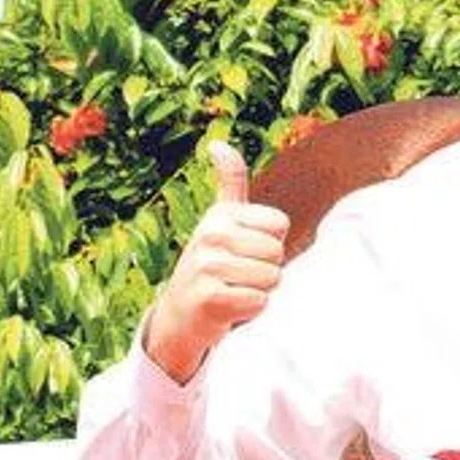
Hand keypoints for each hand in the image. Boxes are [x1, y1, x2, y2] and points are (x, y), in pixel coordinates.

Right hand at [144, 142, 288, 383]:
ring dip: (258, 291)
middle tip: (237, 276)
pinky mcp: (208, 299)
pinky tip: (227, 309)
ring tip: (233, 290)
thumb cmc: (211, 263)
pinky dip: (249, 311)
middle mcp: (210, 235)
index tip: (244, 250)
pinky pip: (259, 302)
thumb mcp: (220, 219)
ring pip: (271, 278)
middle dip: (265, 269)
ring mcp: (206, 267)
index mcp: (221, 214)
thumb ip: (230, 181)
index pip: (280, 225)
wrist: (178, 316)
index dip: (270, 242)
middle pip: (277, 253)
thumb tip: (217, 143)